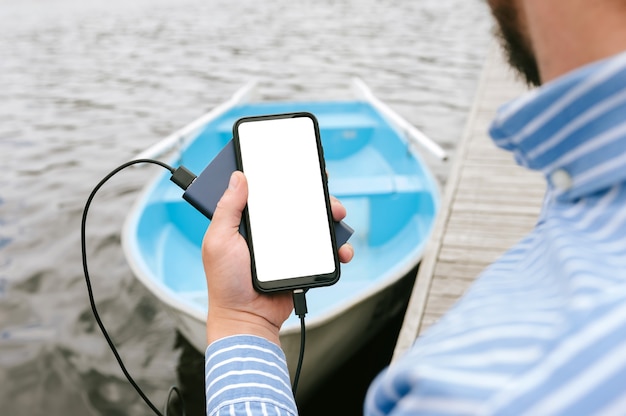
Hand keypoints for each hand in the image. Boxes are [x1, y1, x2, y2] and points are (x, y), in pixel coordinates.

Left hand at [202, 171, 352, 345]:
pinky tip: (340, 249)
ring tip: (338, 217)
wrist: (247, 319)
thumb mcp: (218, 240)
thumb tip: (238, 177)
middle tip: (323, 190)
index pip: (266, 191)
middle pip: (296, 203)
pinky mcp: (303, 261)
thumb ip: (227, 208)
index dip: (280, 177)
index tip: (295, 165)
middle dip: (314, 194)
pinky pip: (325, 250)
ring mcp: (288, 246)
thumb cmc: (226, 283)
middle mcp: (269, 230)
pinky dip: (336, 247)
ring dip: (331, 218)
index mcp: (247, 221)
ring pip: (315, 224)